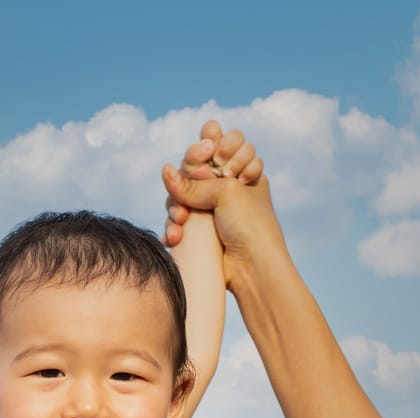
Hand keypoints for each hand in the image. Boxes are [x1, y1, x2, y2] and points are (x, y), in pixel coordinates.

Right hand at [164, 120, 262, 247]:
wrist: (253, 268)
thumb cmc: (250, 225)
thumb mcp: (226, 192)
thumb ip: (194, 183)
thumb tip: (166, 171)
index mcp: (240, 172)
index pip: (217, 147)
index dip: (211, 148)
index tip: (216, 158)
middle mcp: (224, 190)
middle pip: (192, 173)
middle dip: (187, 182)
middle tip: (192, 194)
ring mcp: (210, 212)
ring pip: (180, 199)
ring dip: (176, 209)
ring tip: (182, 221)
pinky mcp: (199, 234)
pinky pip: (176, 223)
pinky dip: (173, 229)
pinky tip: (175, 237)